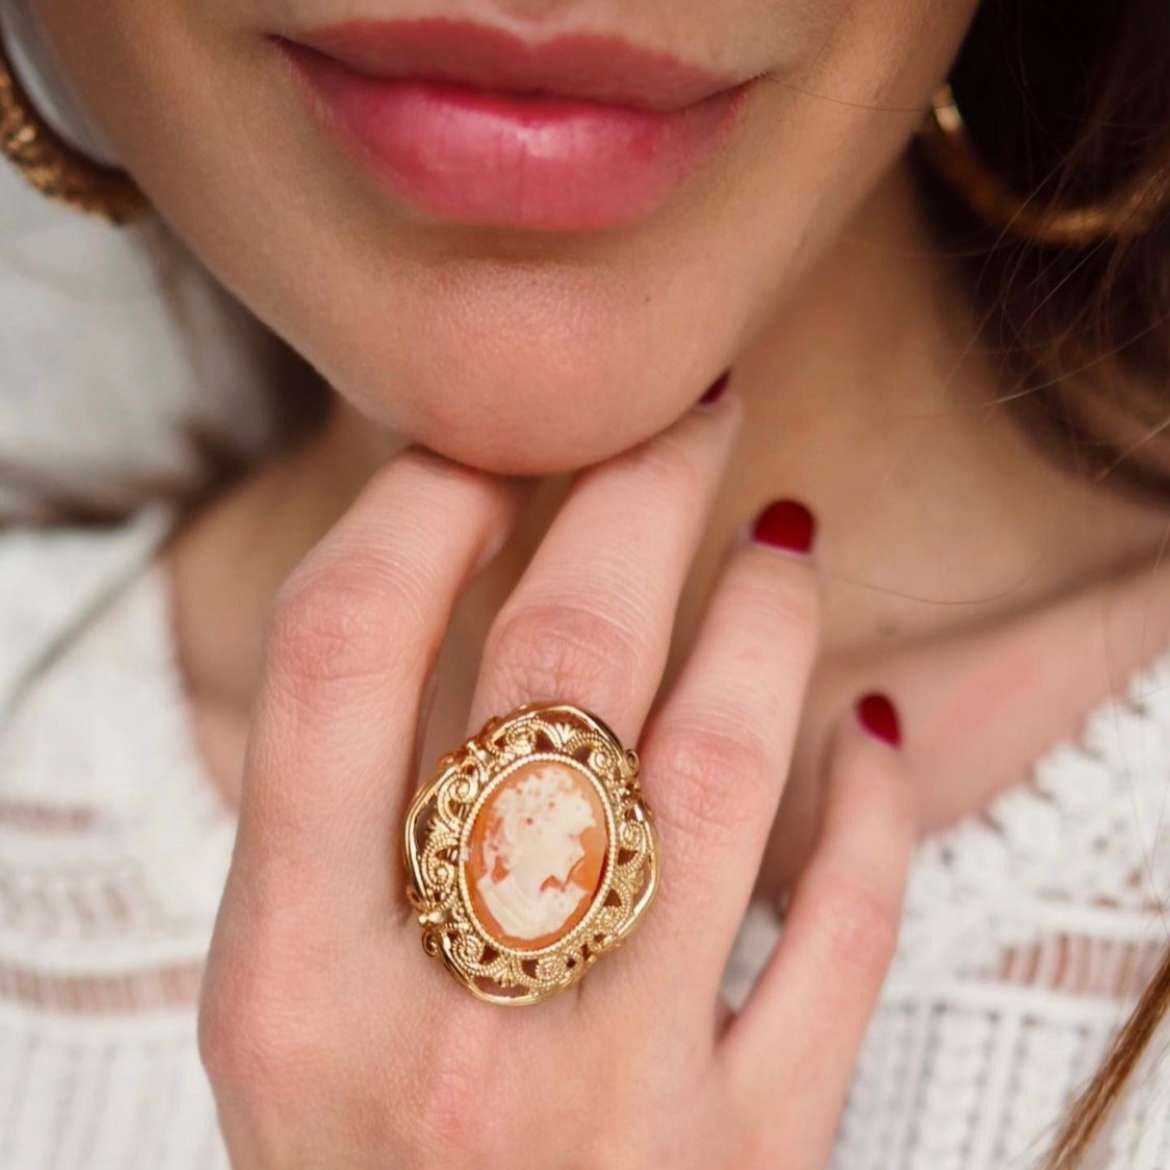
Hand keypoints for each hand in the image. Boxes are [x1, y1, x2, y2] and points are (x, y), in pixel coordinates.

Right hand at [198, 391, 914, 1169]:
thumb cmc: (364, 1166)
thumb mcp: (290, 1012)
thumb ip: (341, 822)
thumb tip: (449, 587)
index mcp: (291, 983)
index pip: (344, 657)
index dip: (419, 511)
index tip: (487, 448)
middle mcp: (444, 1032)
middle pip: (556, 669)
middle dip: (632, 499)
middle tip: (687, 415)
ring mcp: (616, 1103)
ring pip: (722, 765)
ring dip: (767, 617)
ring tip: (783, 535)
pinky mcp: (757, 1161)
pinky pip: (848, 928)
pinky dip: (874, 807)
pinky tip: (868, 733)